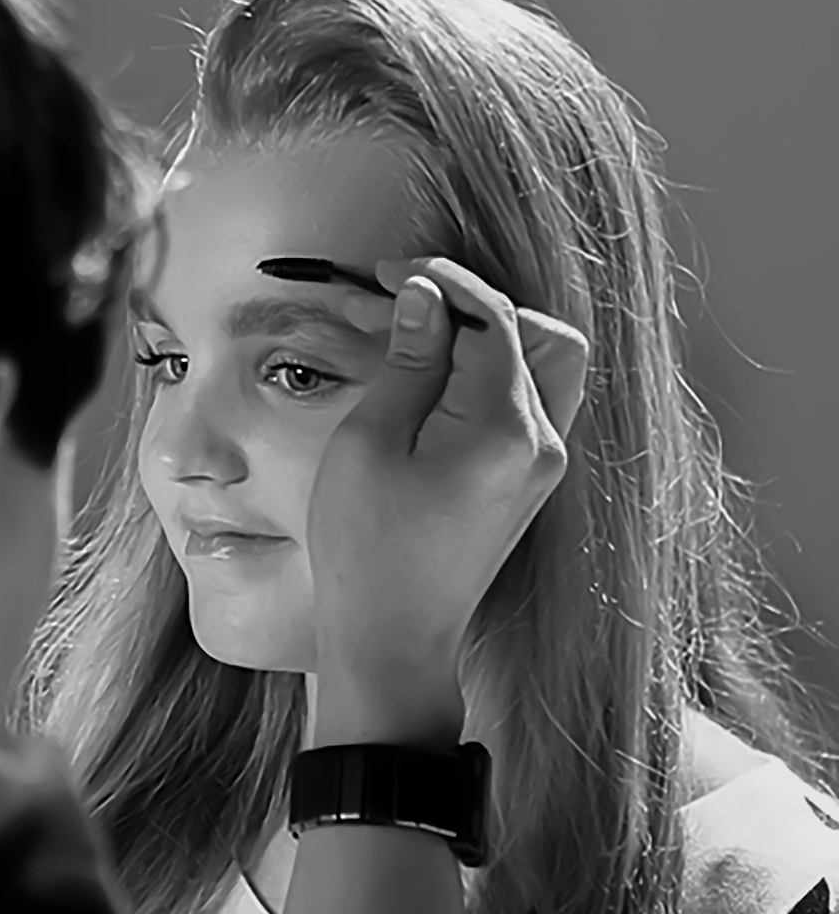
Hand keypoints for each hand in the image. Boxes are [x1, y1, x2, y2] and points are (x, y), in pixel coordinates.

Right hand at [307, 255, 589, 715]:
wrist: (392, 639)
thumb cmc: (368, 550)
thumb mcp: (369, 442)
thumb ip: (407, 361)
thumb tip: (425, 298)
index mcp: (506, 428)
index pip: (494, 317)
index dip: (442, 281)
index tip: (388, 273)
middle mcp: (543, 443)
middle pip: (543, 335)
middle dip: (480, 306)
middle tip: (413, 303)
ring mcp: (542, 467)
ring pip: (545, 369)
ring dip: (492, 340)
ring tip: (424, 342)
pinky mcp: (528, 485)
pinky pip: (529, 406)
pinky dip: (492, 378)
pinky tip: (438, 384)